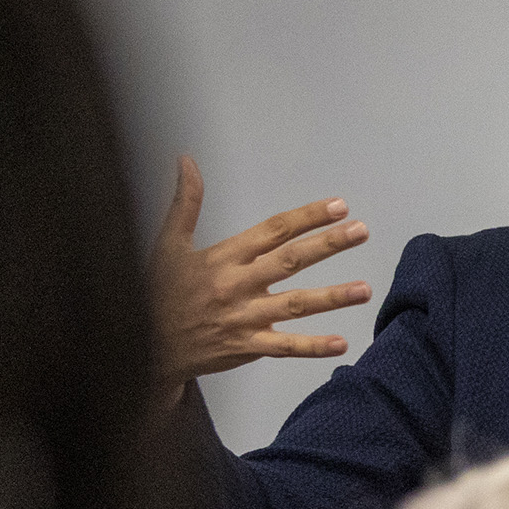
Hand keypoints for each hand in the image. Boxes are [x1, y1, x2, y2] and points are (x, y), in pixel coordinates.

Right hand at [149, 156, 371, 404]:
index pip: (272, 231)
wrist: (143, 346)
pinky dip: (312, 347)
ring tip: (365, 290)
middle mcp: (236, 285)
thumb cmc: (161, 291)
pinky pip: (283, 347)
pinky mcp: (246, 347)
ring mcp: (243, 318)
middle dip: (327, 245)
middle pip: (289, 261)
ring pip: (293, 305)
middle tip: (361, 231)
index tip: (339, 206)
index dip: (306, 217)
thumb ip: (185, 203)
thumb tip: (186, 160)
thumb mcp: (168, 244)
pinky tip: (341, 343)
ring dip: (331, 298)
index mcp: (222, 258)